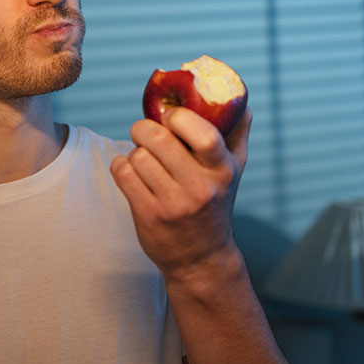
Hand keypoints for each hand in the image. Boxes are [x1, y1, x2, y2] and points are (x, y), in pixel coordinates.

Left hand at [110, 106, 251, 284]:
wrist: (201, 260)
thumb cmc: (215, 206)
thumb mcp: (233, 174)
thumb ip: (237, 137)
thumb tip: (243, 104)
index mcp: (222, 170)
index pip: (204, 134)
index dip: (180, 117)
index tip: (170, 116)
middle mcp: (200, 188)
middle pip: (159, 139)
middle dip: (143, 128)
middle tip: (143, 131)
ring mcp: (173, 204)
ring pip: (138, 156)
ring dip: (134, 152)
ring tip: (142, 159)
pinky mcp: (149, 215)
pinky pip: (123, 174)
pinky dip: (121, 166)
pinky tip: (130, 172)